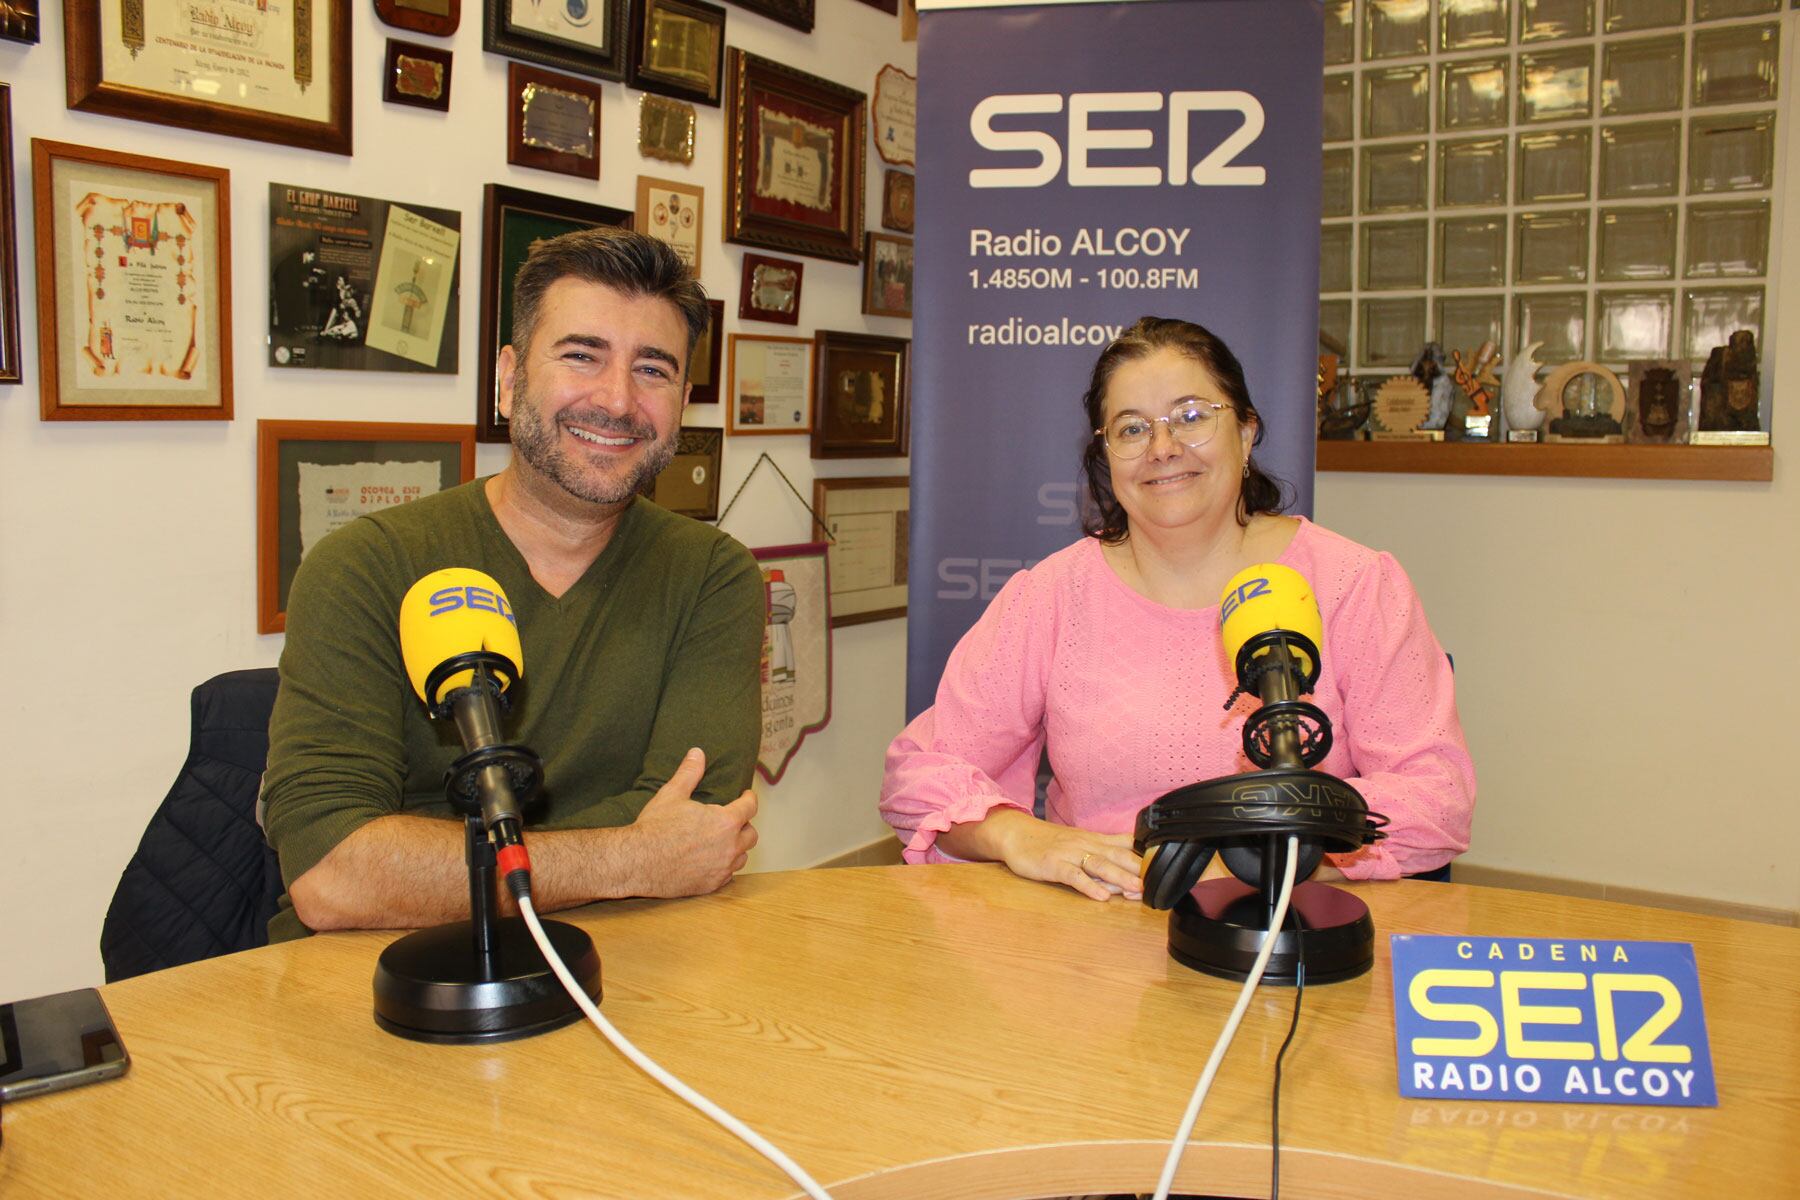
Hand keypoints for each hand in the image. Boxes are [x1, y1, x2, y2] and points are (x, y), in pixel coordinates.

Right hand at [625, 747, 758, 897]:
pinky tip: (713, 861)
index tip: (746, 796)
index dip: (749, 799)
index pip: (750, 807)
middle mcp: (730, 847)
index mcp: (725, 822)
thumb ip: (689, 773)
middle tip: (733, 820)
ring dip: (737, 848)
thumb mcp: (672, 794)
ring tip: (724, 841)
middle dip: (744, 825)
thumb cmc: (655, 827)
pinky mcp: (711, 885)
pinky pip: (728, 875)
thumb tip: (697, 753)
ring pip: (742, 857)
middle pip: (751, 835)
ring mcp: (722, 868)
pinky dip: (724, 867)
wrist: (637, 862)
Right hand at [994, 815, 1142, 902]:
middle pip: (1117, 856)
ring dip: (1119, 877)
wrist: (1016, 833)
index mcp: (1094, 840)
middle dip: (1138, 870)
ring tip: (1136, 890)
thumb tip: (1126, 877)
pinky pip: (1073, 876)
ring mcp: (1069, 854)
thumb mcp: (1079, 844)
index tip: (1164, 868)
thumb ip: (1101, 857)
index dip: (1144, 857)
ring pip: (1099, 865)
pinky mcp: (1053, 865)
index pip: (1125, 846)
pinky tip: (1100, 897)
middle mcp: (1086, 845)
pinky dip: (1088, 886)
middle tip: (1156, 884)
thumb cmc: (1049, 843)